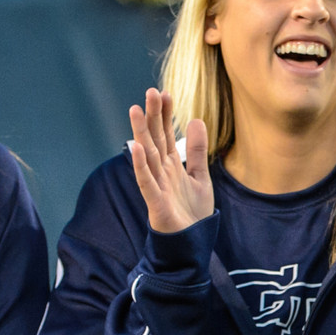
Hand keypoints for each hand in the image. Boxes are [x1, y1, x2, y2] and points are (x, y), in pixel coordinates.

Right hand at [128, 89, 213, 233]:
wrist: (191, 243)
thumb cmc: (192, 212)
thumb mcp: (201, 177)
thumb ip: (197, 150)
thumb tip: (196, 120)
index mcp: (171, 164)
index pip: (165, 133)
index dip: (165, 114)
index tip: (165, 92)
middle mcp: (161, 171)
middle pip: (155, 138)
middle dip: (152, 115)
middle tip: (151, 91)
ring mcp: (156, 185)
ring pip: (147, 154)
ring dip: (140, 132)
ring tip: (135, 109)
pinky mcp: (155, 201)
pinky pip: (146, 181)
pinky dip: (141, 165)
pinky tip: (137, 148)